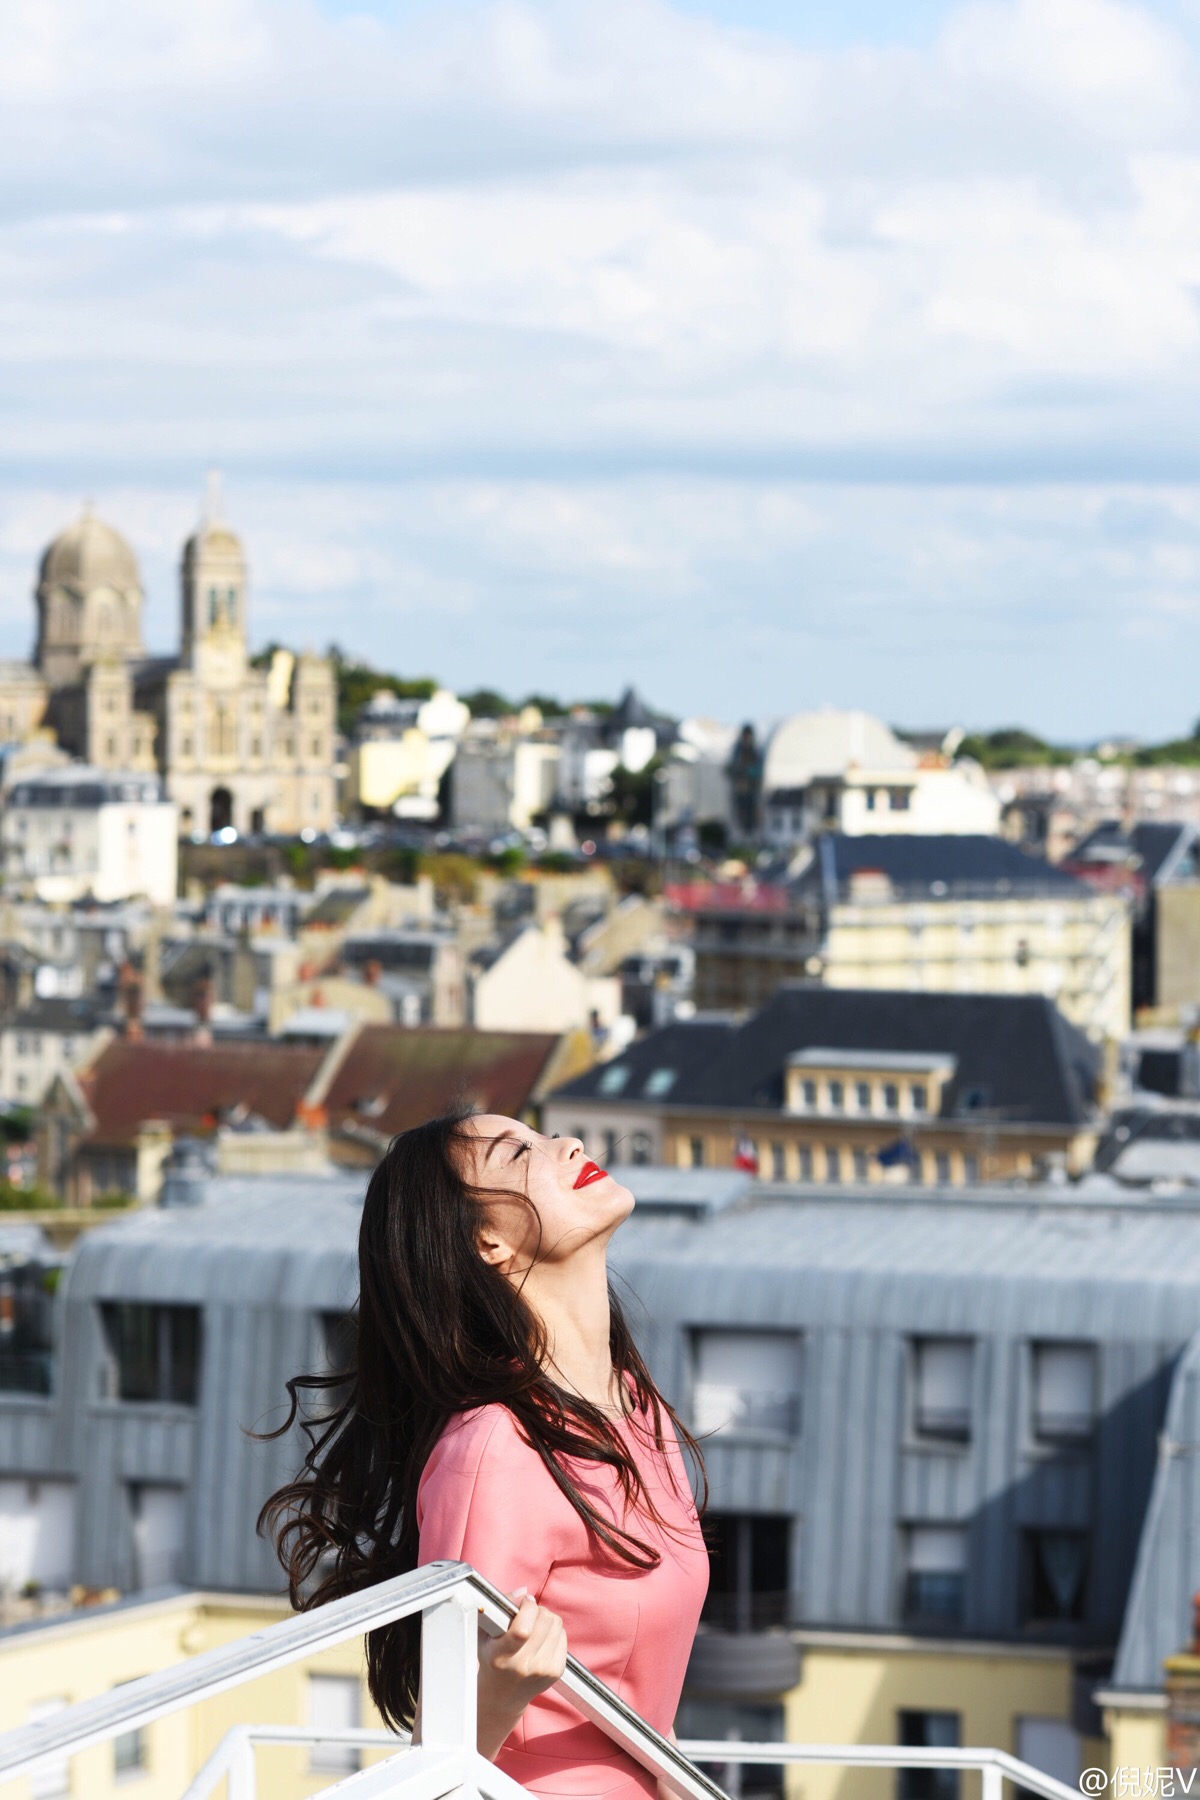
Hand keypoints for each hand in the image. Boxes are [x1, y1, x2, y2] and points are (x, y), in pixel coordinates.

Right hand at [477, 1589, 566, 1759]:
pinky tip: (541, 1639)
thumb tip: (523, 1593)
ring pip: (556, 1624)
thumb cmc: (491, 1658)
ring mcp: (543, 1670)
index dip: (527, 1609)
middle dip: (537, 1609)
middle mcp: (523, 1666)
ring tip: (533, 1626)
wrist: (502, 1696)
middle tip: (527, 1614)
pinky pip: (563, 1635)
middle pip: (544, 1620)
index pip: (523, 1631)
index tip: (523, 1603)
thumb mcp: (484, 1633)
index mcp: (501, 1656)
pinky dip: (553, 1631)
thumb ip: (499, 1608)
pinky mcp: (556, 1672)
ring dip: (546, 1618)